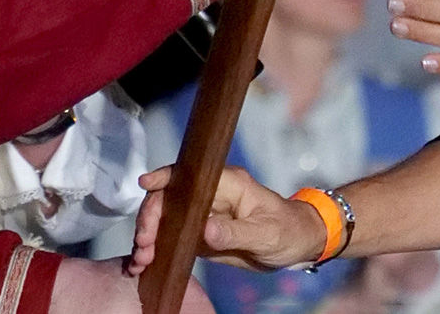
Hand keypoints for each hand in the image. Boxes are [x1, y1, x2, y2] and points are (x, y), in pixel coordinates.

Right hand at [129, 164, 326, 272]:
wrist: (298, 245)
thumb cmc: (288, 231)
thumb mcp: (266, 234)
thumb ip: (236, 233)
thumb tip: (205, 231)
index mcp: (227, 184)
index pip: (188, 175)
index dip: (164, 177)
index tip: (145, 186)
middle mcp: (210, 195)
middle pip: (168, 198)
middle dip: (150, 219)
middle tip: (144, 245)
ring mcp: (202, 214)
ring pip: (164, 218)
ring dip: (148, 237)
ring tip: (141, 260)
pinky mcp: (199, 234)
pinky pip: (171, 238)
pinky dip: (155, 249)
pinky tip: (144, 264)